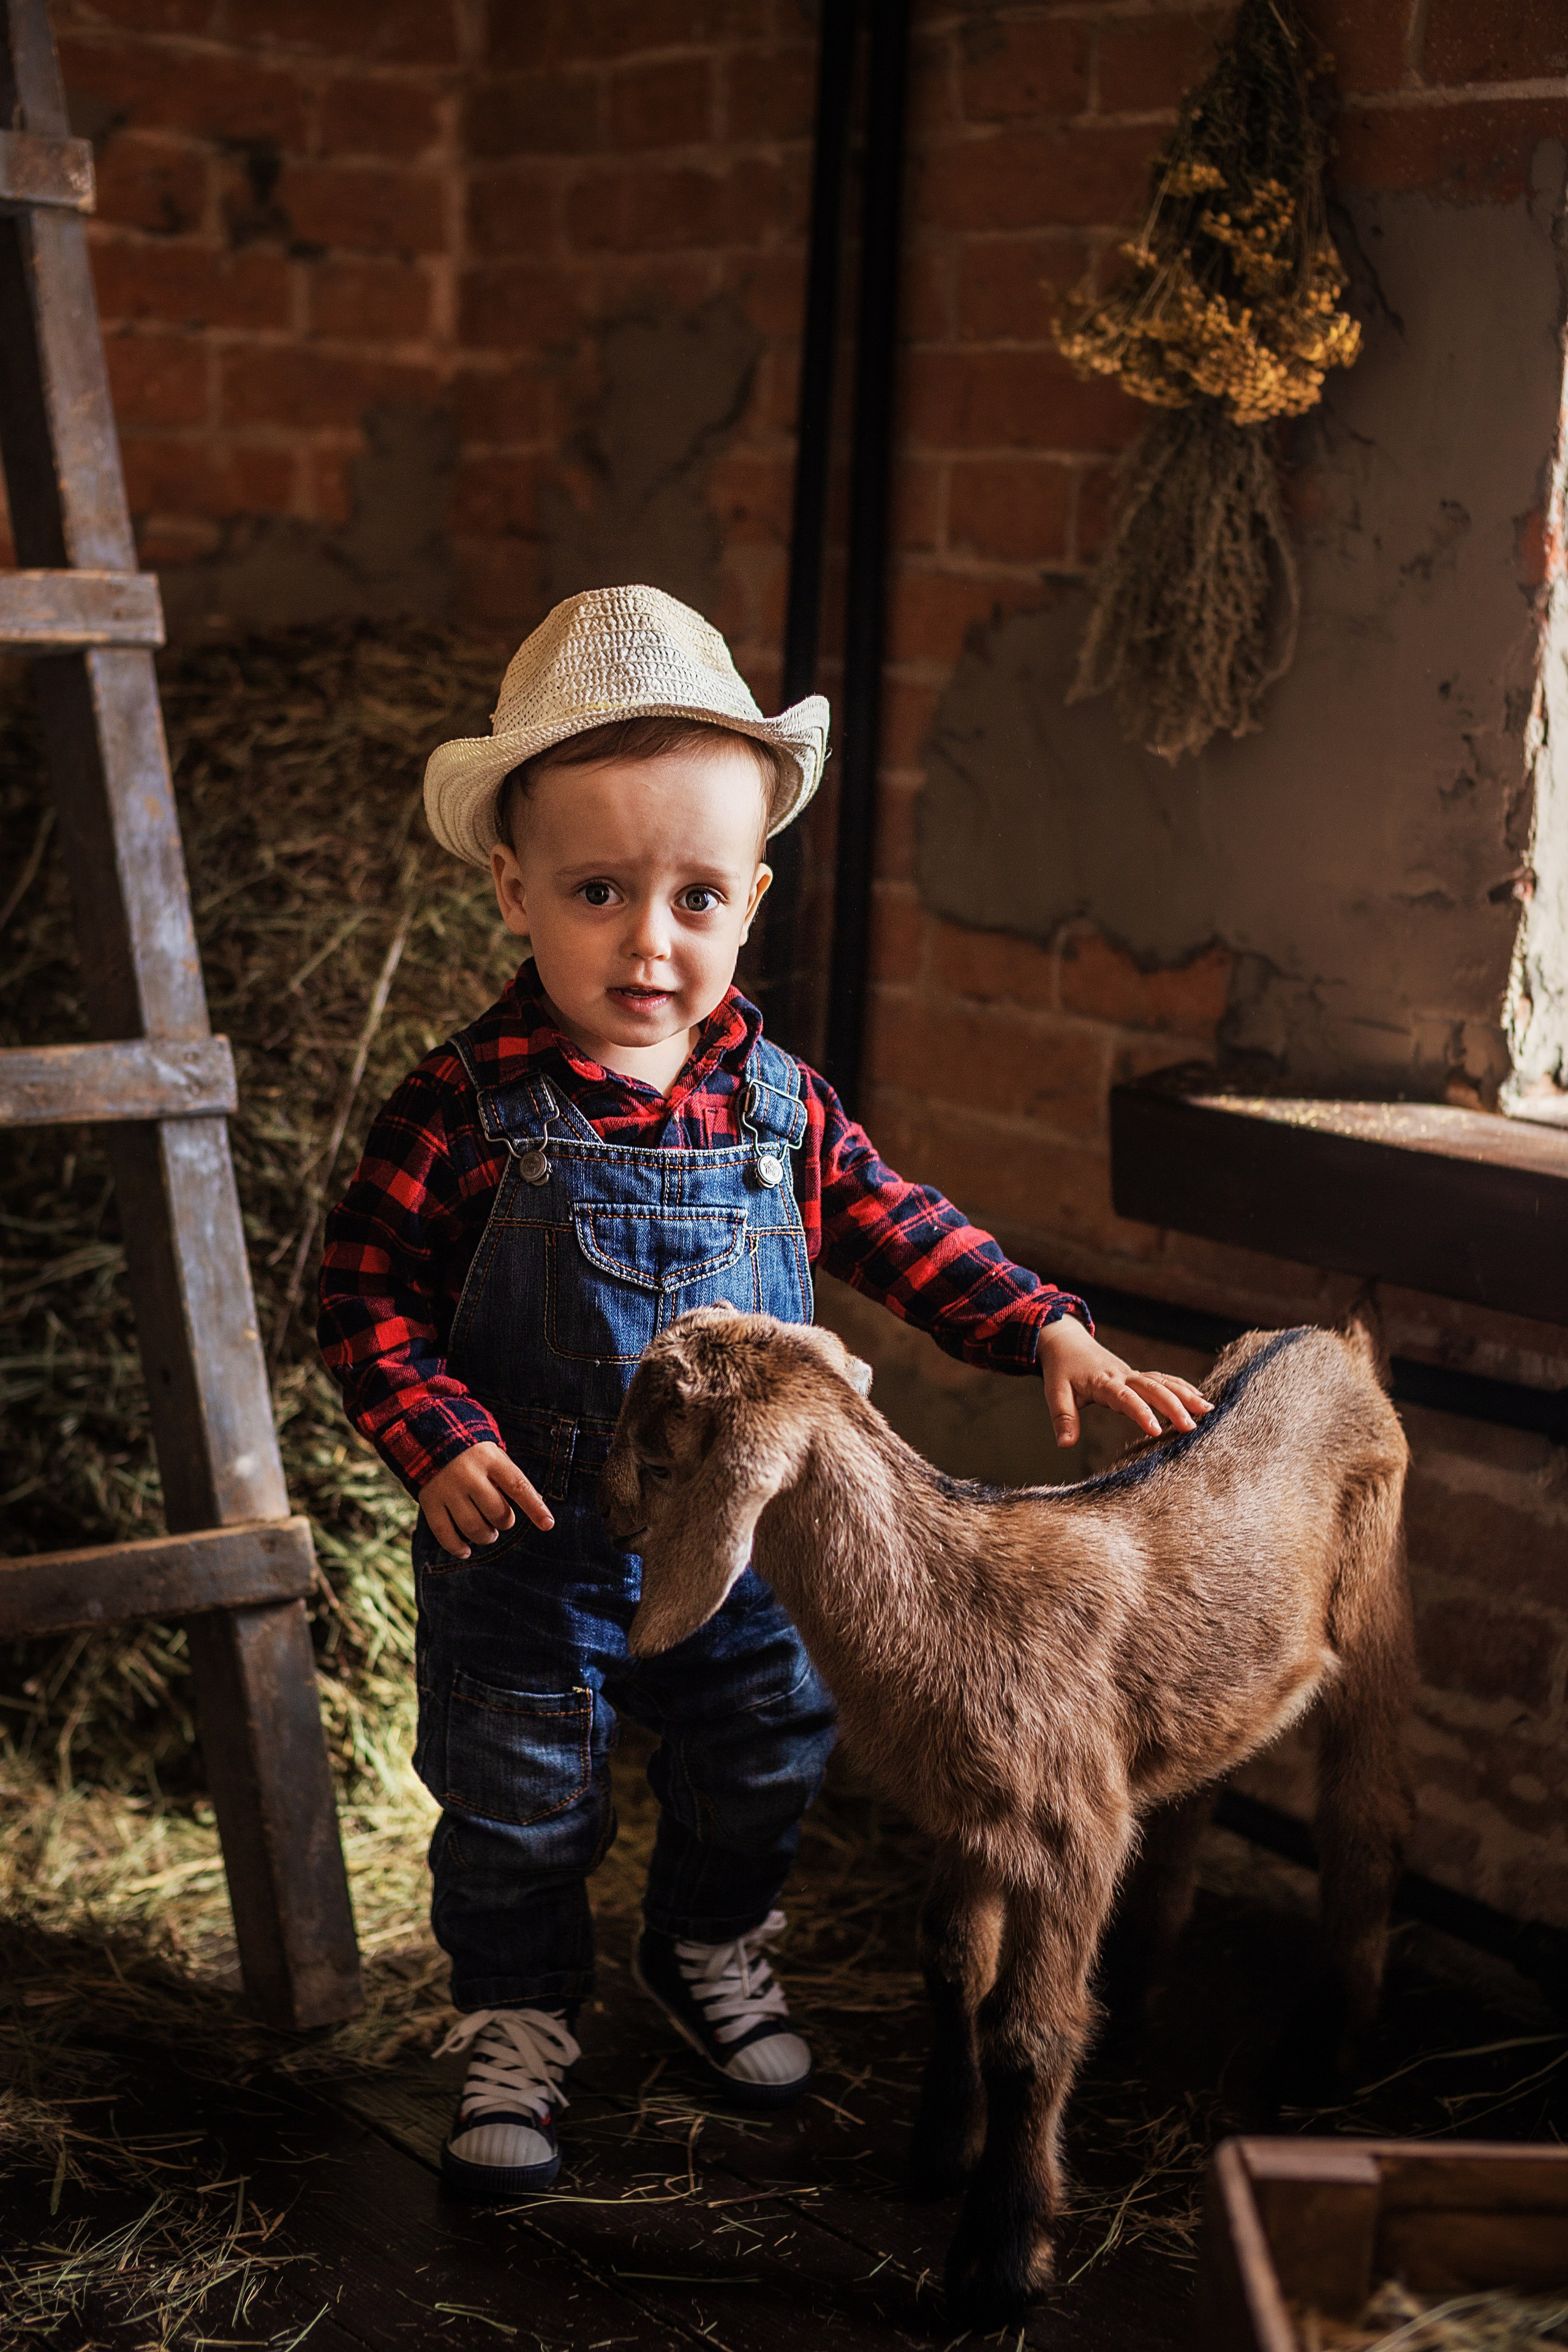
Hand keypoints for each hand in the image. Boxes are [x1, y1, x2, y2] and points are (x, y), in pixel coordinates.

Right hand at [419, 1441, 553, 1557]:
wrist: (431, 1440)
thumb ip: (513, 1482)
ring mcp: (447, 1488)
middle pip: (496, 1512)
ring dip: (485, 1537)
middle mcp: (468, 1474)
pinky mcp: (429, 1501)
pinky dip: (457, 1547)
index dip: (534, 1508)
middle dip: (504, 1523)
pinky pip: (445, 1533)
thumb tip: (540, 1510)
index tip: (548, 1524)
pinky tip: (465, 1551)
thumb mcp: (497, 1459)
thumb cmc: (475, 1457)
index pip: (518, 1486)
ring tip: (488, 1534)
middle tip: (502, 1522)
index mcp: (490, 1459)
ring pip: (472, 1527)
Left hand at [1037, 1315, 1212, 1448]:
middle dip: (1173, 1406)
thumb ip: (1063, 1417)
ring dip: (1185, 1395)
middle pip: (1152, 1388)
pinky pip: (1163, 1379)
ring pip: (1163, 1382)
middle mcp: (1123, 1376)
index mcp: (1103, 1382)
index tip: (1156, 1430)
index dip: (1141, 1412)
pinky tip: (1199, 1398)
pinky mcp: (1138, 1376)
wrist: (1067, 1342)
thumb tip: (1065, 1444)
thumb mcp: (1055, 1392)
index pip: (1125, 1398)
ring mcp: (1132, 1374)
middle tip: (1191, 1427)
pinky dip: (1182, 1387)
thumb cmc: (1062, 1369)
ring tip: (1207, 1410)